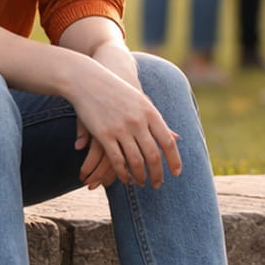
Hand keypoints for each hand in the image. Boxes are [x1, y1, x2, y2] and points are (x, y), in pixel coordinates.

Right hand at [67, 52, 180, 190]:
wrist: (89, 80)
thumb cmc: (117, 91)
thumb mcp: (141, 102)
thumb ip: (158, 122)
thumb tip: (176, 138)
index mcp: (150, 113)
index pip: (167, 142)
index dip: (173, 160)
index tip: (176, 173)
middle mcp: (138, 122)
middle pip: (153, 155)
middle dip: (157, 173)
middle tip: (157, 184)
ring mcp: (121, 129)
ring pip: (136, 161)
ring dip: (140, 176)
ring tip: (142, 183)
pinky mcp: (103, 135)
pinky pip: (117, 160)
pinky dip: (123, 173)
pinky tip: (125, 178)